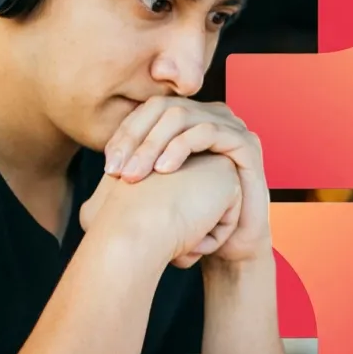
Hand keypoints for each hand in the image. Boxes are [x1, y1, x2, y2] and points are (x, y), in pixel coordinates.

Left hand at [104, 97, 269, 263]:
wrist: (231, 245)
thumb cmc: (194, 218)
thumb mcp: (159, 189)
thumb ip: (138, 167)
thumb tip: (106, 161)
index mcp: (190, 121)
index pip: (148, 111)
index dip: (125, 133)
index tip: (108, 166)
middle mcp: (210, 116)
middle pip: (162, 108)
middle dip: (135, 138)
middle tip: (117, 171)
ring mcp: (230, 126)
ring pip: (182, 116)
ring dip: (152, 144)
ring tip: (135, 175)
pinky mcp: (246, 142)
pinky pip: (208, 132)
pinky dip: (181, 147)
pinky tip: (164, 170)